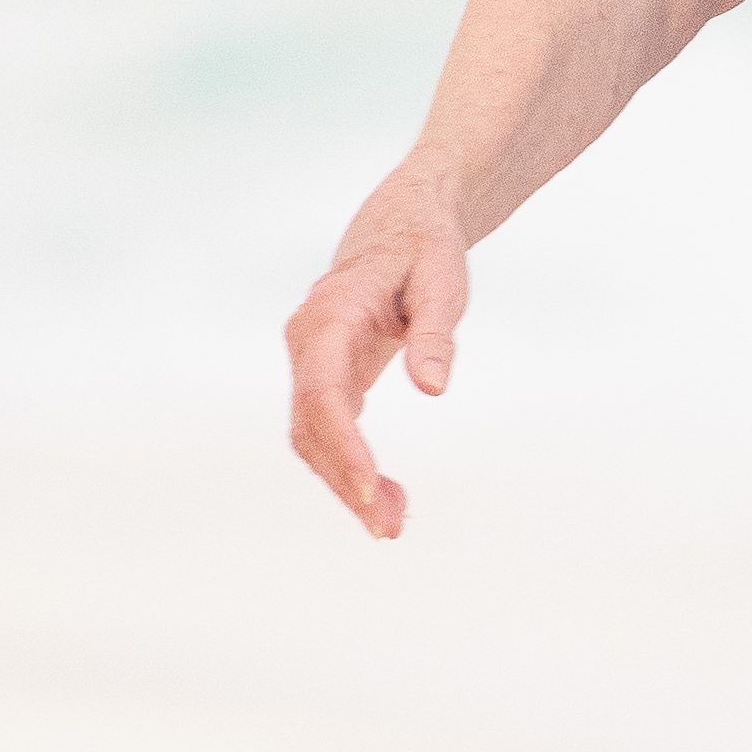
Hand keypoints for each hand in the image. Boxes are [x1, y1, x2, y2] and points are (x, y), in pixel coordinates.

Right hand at [284, 169, 474, 539]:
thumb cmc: (424, 249)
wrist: (402, 225)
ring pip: (314, 436)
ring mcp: (310, 361)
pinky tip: (383, 494)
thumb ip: (436, 334)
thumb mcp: (443, 282)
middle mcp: (307, 339)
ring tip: (393, 522)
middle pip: (312, 425)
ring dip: (346, 482)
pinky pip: (327, 430)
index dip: (343, 444)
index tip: (369, 486)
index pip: (324, 390)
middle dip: (345, 480)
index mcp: (332, 313)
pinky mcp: (325, 377)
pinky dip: (350, 465)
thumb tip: (433, 388)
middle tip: (389, 527)